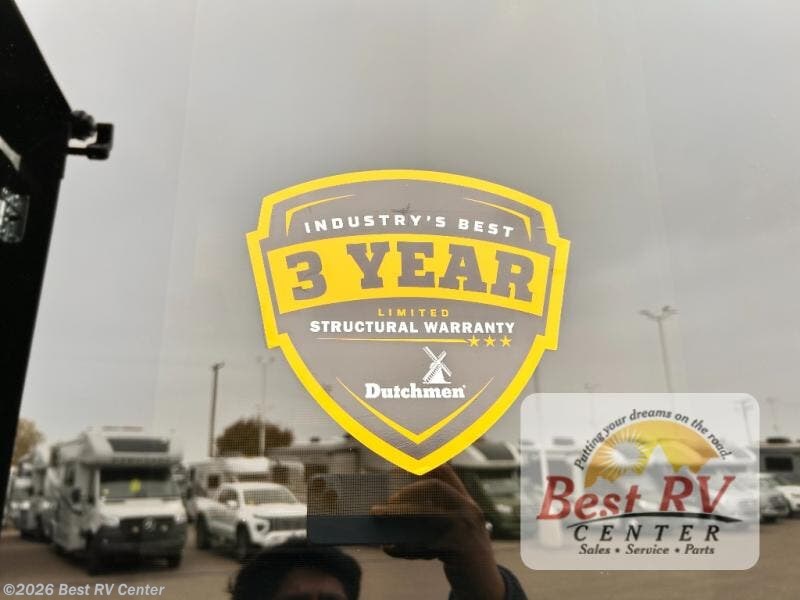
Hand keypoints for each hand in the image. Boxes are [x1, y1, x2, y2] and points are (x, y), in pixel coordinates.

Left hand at [371, 465, 505, 599]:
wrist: (486, 587)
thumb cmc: (464, 556)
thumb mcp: (456, 531)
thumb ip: (437, 515)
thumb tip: (395, 508)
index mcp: (467, 502)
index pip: (446, 472)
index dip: (423, 464)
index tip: (399, 464)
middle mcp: (469, 510)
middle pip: (434, 487)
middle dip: (407, 490)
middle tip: (387, 500)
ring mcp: (466, 529)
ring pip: (425, 514)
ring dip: (397, 514)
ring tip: (377, 514)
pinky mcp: (458, 549)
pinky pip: (423, 544)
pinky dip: (402, 546)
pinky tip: (388, 548)